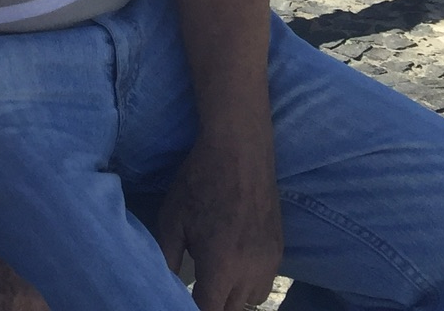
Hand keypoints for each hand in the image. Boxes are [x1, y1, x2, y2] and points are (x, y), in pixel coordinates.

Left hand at [153, 131, 281, 310]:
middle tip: (196, 287)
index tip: (182, 299)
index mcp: (222, 266)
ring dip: (233, 296)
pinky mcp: (280, 249)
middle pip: (231, 309)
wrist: (239, 150)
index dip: (194, 308)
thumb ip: (167, 259)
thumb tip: (163, 284)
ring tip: (215, 276)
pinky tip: (234, 262)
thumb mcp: (172, 220)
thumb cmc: (199, 181)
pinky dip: (249, 282)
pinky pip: (265, 281)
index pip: (209, 310)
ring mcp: (270, 260)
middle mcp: (251, 270)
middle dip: (212, 303)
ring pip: (251, 299)